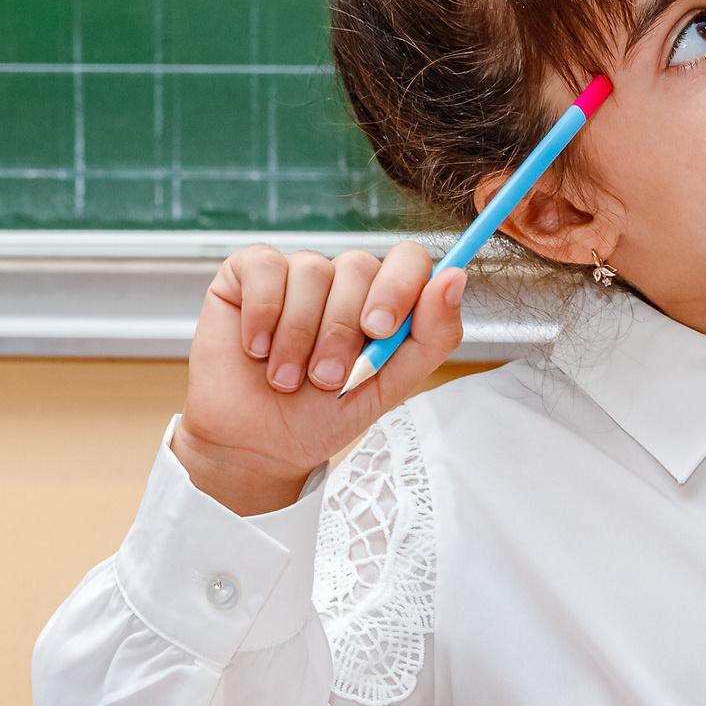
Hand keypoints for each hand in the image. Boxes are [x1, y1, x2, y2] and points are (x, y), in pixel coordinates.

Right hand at [173, 243, 464, 515]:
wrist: (255, 446)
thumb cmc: (323, 416)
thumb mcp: (389, 388)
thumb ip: (431, 336)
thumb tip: (456, 278)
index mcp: (384, 301)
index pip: (409, 259)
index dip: (399, 286)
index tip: (380, 330)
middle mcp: (343, 280)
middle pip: (358, 266)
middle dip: (341, 331)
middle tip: (324, 378)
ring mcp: (296, 272)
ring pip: (311, 270)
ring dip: (298, 335)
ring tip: (285, 378)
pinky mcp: (249, 273)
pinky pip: (265, 265)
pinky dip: (263, 314)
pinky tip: (257, 349)